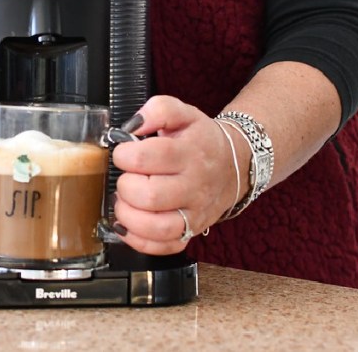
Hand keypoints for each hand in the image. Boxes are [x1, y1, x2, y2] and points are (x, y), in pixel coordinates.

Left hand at [111, 96, 246, 254]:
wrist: (235, 165)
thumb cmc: (201, 140)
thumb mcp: (184, 113)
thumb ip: (158, 109)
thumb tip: (133, 125)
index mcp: (190, 152)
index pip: (150, 157)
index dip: (125, 155)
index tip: (122, 153)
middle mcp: (195, 186)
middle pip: (151, 196)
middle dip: (126, 186)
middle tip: (126, 178)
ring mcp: (194, 213)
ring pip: (157, 227)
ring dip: (129, 216)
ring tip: (124, 201)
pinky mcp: (191, 232)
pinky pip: (164, 247)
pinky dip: (139, 240)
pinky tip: (128, 225)